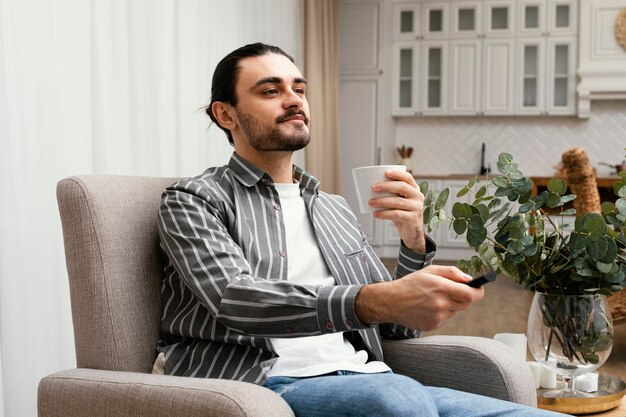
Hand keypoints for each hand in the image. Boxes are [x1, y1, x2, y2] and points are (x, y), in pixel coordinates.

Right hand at [355, 265, 484, 330]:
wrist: (391, 302)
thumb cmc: (410, 284)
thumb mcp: (429, 271)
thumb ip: (452, 272)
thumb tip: (469, 279)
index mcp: (440, 287)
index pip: (470, 294)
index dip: (478, 292)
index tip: (478, 288)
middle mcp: (440, 304)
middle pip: (465, 304)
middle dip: (463, 297)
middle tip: (451, 291)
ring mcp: (437, 317)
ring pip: (455, 311)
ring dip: (450, 304)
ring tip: (434, 298)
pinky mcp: (433, 325)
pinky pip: (445, 318)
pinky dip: (441, 312)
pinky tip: (427, 307)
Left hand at [368, 169, 425, 251]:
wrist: (411, 232)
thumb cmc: (402, 213)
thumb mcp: (398, 202)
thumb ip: (391, 194)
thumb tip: (371, 188)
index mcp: (414, 189)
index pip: (408, 178)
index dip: (398, 174)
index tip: (386, 172)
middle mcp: (418, 196)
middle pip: (402, 187)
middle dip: (386, 186)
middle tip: (373, 187)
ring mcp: (417, 208)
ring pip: (398, 202)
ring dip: (382, 201)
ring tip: (371, 202)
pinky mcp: (413, 218)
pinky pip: (396, 214)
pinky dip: (384, 214)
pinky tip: (375, 214)